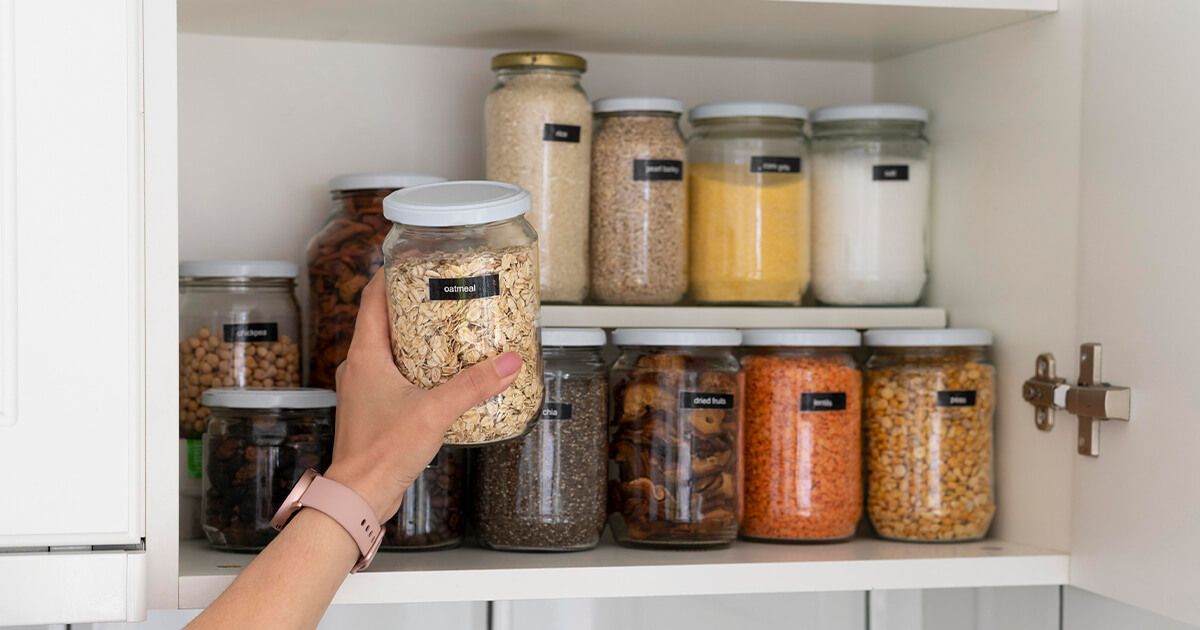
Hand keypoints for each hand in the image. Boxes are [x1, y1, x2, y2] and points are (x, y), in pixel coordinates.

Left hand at [323, 270, 522, 521]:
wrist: (359, 496)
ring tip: (450, 332)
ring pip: (389, 350)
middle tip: (446, 294)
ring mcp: (364, 389)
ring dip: (417, 339)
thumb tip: (508, 363)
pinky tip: (442, 376)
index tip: (416, 260)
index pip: (373, 298)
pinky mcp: (373, 409)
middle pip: (384, 321)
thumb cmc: (381, 453)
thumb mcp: (434, 411)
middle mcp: (359, 367)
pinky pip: (394, 375)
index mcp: (365, 355)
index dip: (392, 275)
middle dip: (414, 306)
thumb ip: (473, 385)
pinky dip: (416, 368)